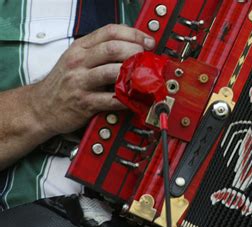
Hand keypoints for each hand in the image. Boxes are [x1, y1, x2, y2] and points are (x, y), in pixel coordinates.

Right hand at [29, 24, 154, 135]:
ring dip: (133, 74)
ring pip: (112, 72)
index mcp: (80, 47)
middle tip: (146, 60)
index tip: (148, 42)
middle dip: (135, 52)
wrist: (41, 107)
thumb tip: (133, 46)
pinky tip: (136, 99)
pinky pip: (111, 99)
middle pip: (113, 48)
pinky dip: (127, 99)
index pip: (110, 32)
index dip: (134, 34)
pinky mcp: (85, 103)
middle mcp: (79, 62)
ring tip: (144, 78)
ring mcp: (81, 82)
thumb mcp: (76, 59)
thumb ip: (99, 51)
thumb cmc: (64, 82)